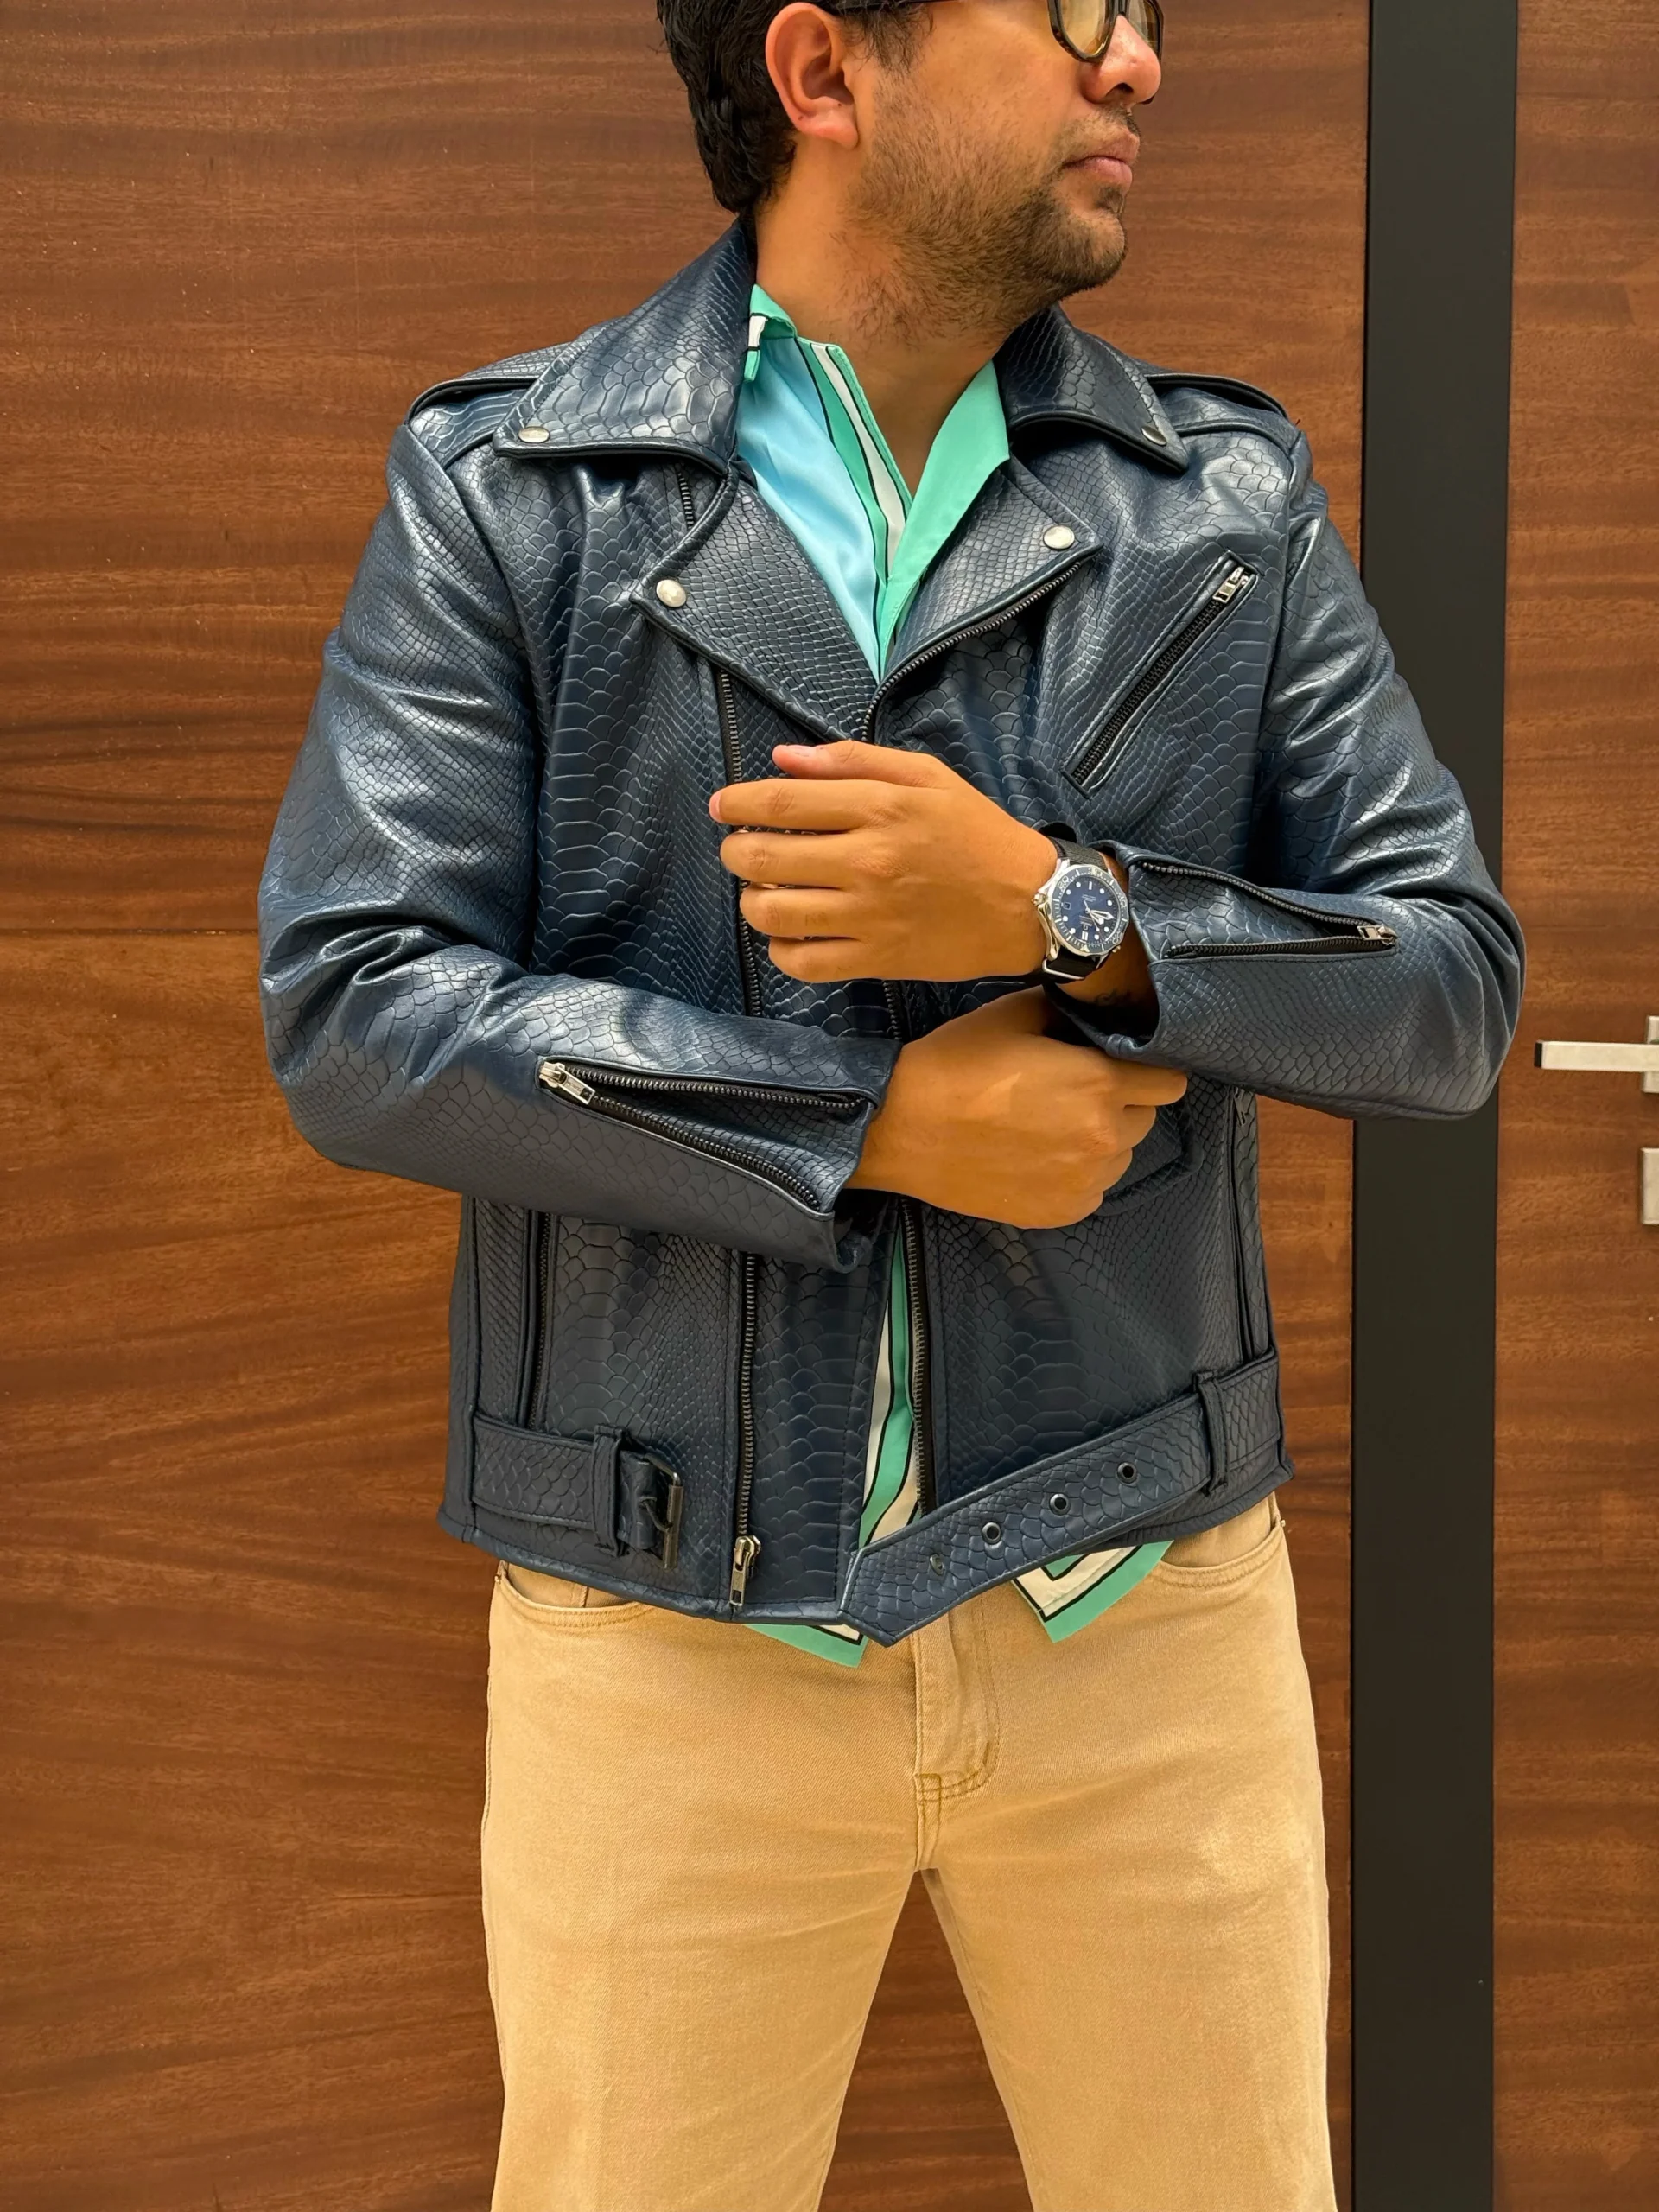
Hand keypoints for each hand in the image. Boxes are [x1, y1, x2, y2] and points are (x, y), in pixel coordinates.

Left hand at [710, 739, 1054, 981]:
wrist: (1030, 904)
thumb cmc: (976, 834)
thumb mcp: (926, 777)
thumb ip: (853, 762)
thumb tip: (783, 758)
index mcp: (879, 808)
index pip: (781, 804)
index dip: (738, 804)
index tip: (723, 807)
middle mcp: (868, 861)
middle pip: (764, 858)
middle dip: (736, 852)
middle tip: (741, 850)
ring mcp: (869, 915)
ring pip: (773, 912)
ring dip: (752, 900)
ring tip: (763, 891)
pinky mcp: (876, 958)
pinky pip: (802, 962)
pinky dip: (780, 949)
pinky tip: (789, 932)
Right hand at [847, 988, 1187, 1228]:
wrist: (902, 1129)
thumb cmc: (956, 1065)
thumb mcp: (1015, 1015)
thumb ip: (1070, 1013)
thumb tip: (1097, 1013)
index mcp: (1100, 1084)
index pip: (1170, 1081)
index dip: (1148, 1069)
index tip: (1121, 1065)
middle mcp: (1103, 1138)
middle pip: (1146, 1119)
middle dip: (1121, 1103)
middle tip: (1072, 1092)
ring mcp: (1084, 1182)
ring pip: (1120, 1156)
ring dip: (1100, 1140)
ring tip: (1049, 1126)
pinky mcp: (1062, 1212)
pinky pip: (1092, 1188)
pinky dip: (1076, 1173)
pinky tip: (1035, 1156)